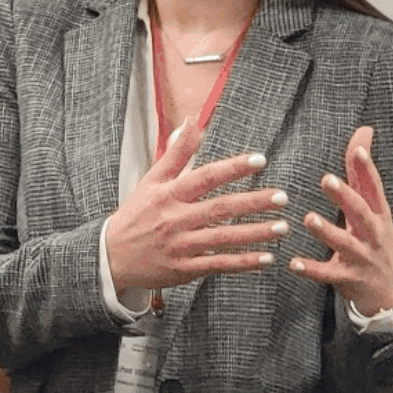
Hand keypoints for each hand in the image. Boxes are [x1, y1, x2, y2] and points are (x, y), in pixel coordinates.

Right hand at [104, 115, 287, 293]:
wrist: (110, 257)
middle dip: (253, 203)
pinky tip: (266, 259)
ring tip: (282, 228)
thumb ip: (175, 153)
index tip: (260, 160)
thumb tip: (191, 122)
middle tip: (282, 197)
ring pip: (223, 238)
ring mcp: (180, 246)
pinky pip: (218, 265)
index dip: (233, 168)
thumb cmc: (135, 215)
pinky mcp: (184, 269)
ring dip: (255, 233)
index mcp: (169, 195)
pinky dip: (243, 263)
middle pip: (220, 208)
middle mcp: (175, 219)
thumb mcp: (150, 181)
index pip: (205, 177)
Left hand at [288, 126, 392, 316]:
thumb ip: (362, 172)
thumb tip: (364, 131)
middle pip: (361, 212)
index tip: (357, 150)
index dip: (367, 169)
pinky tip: (293, 263)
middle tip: (326, 179)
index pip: (374, 188)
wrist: (391, 289)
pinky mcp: (349, 278)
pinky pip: (329, 274)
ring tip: (308, 218)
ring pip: (345, 243)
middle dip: (345, 196)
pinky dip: (312, 269)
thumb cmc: (375, 239)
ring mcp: (362, 257)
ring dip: (327, 231)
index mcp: (378, 213)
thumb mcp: (374, 207)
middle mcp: (373, 234)